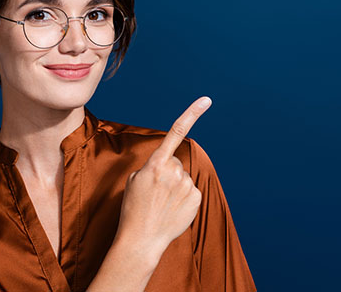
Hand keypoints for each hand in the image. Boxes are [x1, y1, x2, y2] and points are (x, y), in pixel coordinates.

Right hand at [114, 96, 211, 255]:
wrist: (141, 239)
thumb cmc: (133, 208)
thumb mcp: (135, 179)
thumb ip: (154, 166)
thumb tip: (170, 167)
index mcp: (156, 163)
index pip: (176, 133)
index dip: (192, 114)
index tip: (206, 100)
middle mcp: (175, 171)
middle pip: (176, 162)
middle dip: (167, 171)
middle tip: (155, 190)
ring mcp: (187, 185)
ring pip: (183, 177)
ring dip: (175, 186)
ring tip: (162, 203)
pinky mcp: (196, 198)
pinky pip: (191, 190)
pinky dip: (183, 198)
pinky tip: (172, 209)